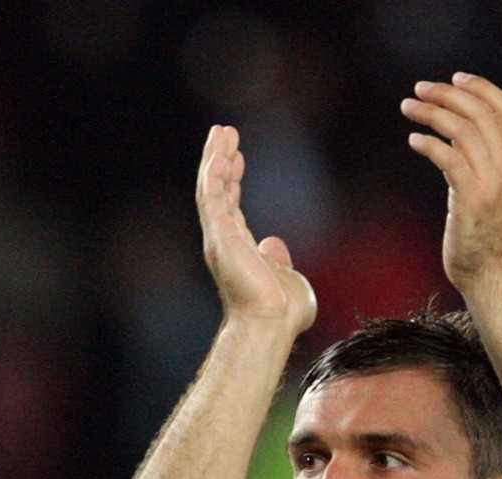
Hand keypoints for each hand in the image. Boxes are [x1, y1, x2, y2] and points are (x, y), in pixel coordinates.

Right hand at [196, 125, 316, 334]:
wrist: (272, 324)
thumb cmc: (283, 313)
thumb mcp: (289, 278)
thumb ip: (281, 260)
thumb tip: (274, 243)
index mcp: (240, 250)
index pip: (232, 208)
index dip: (233, 181)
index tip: (237, 157)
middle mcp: (225, 242)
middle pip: (218, 192)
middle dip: (220, 162)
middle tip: (223, 134)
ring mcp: (220, 239)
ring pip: (212, 190)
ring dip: (215, 159)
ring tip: (221, 132)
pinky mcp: (220, 235)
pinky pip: (212, 196)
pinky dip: (214, 172)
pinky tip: (222, 151)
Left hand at [401, 74, 501, 291]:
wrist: (489, 272)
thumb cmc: (483, 234)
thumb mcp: (492, 190)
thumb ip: (484, 159)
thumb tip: (462, 132)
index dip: (481, 88)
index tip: (455, 78)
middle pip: (480, 112)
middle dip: (447, 94)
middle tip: (418, 89)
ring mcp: (491, 182)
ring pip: (462, 129)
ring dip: (432, 113)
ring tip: (408, 108)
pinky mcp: (471, 198)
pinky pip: (449, 157)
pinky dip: (429, 143)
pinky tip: (414, 140)